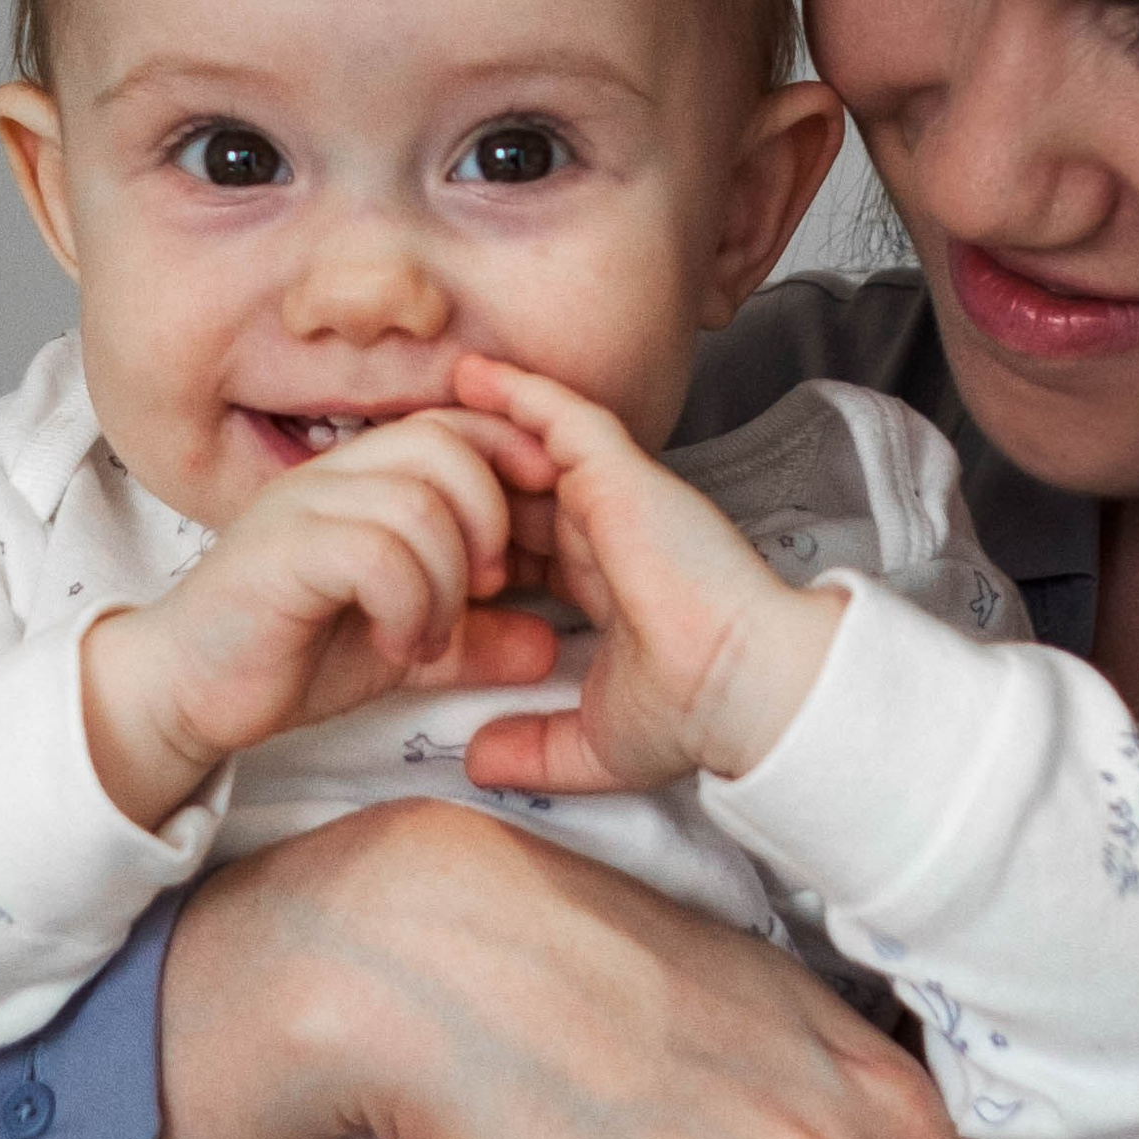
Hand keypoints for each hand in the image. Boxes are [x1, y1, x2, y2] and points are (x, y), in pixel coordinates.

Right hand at [80, 411, 557, 830]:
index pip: (451, 424)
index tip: (538, 527)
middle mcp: (329, 476)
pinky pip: (375, 554)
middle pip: (444, 446)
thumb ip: (471, 639)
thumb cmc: (286, 656)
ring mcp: (300, 508)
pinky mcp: (279, 553)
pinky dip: (407, 607)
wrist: (185, 691)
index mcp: (359, 479)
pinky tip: (394, 646)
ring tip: (428, 637)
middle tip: (485, 592)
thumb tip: (547, 645)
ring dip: (446, 581)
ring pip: (417, 504)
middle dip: (487, 519)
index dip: (509, 458)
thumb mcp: (401, 645)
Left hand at [450, 356, 844, 795]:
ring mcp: (614, 498)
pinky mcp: (621, 474)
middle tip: (398, 470)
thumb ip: (533, 749)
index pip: (525, 546)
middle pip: (516, 491)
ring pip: (532, 446)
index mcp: (603, 583)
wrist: (740, 690)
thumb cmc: (692, 713)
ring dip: (479, 427)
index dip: (472, 540)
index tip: (418, 543)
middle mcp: (605, 533)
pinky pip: (560, 416)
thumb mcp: (593, 743)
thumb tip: (476, 762)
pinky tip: (470, 376)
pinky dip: (516, 393)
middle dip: (462, 481)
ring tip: (416, 408)